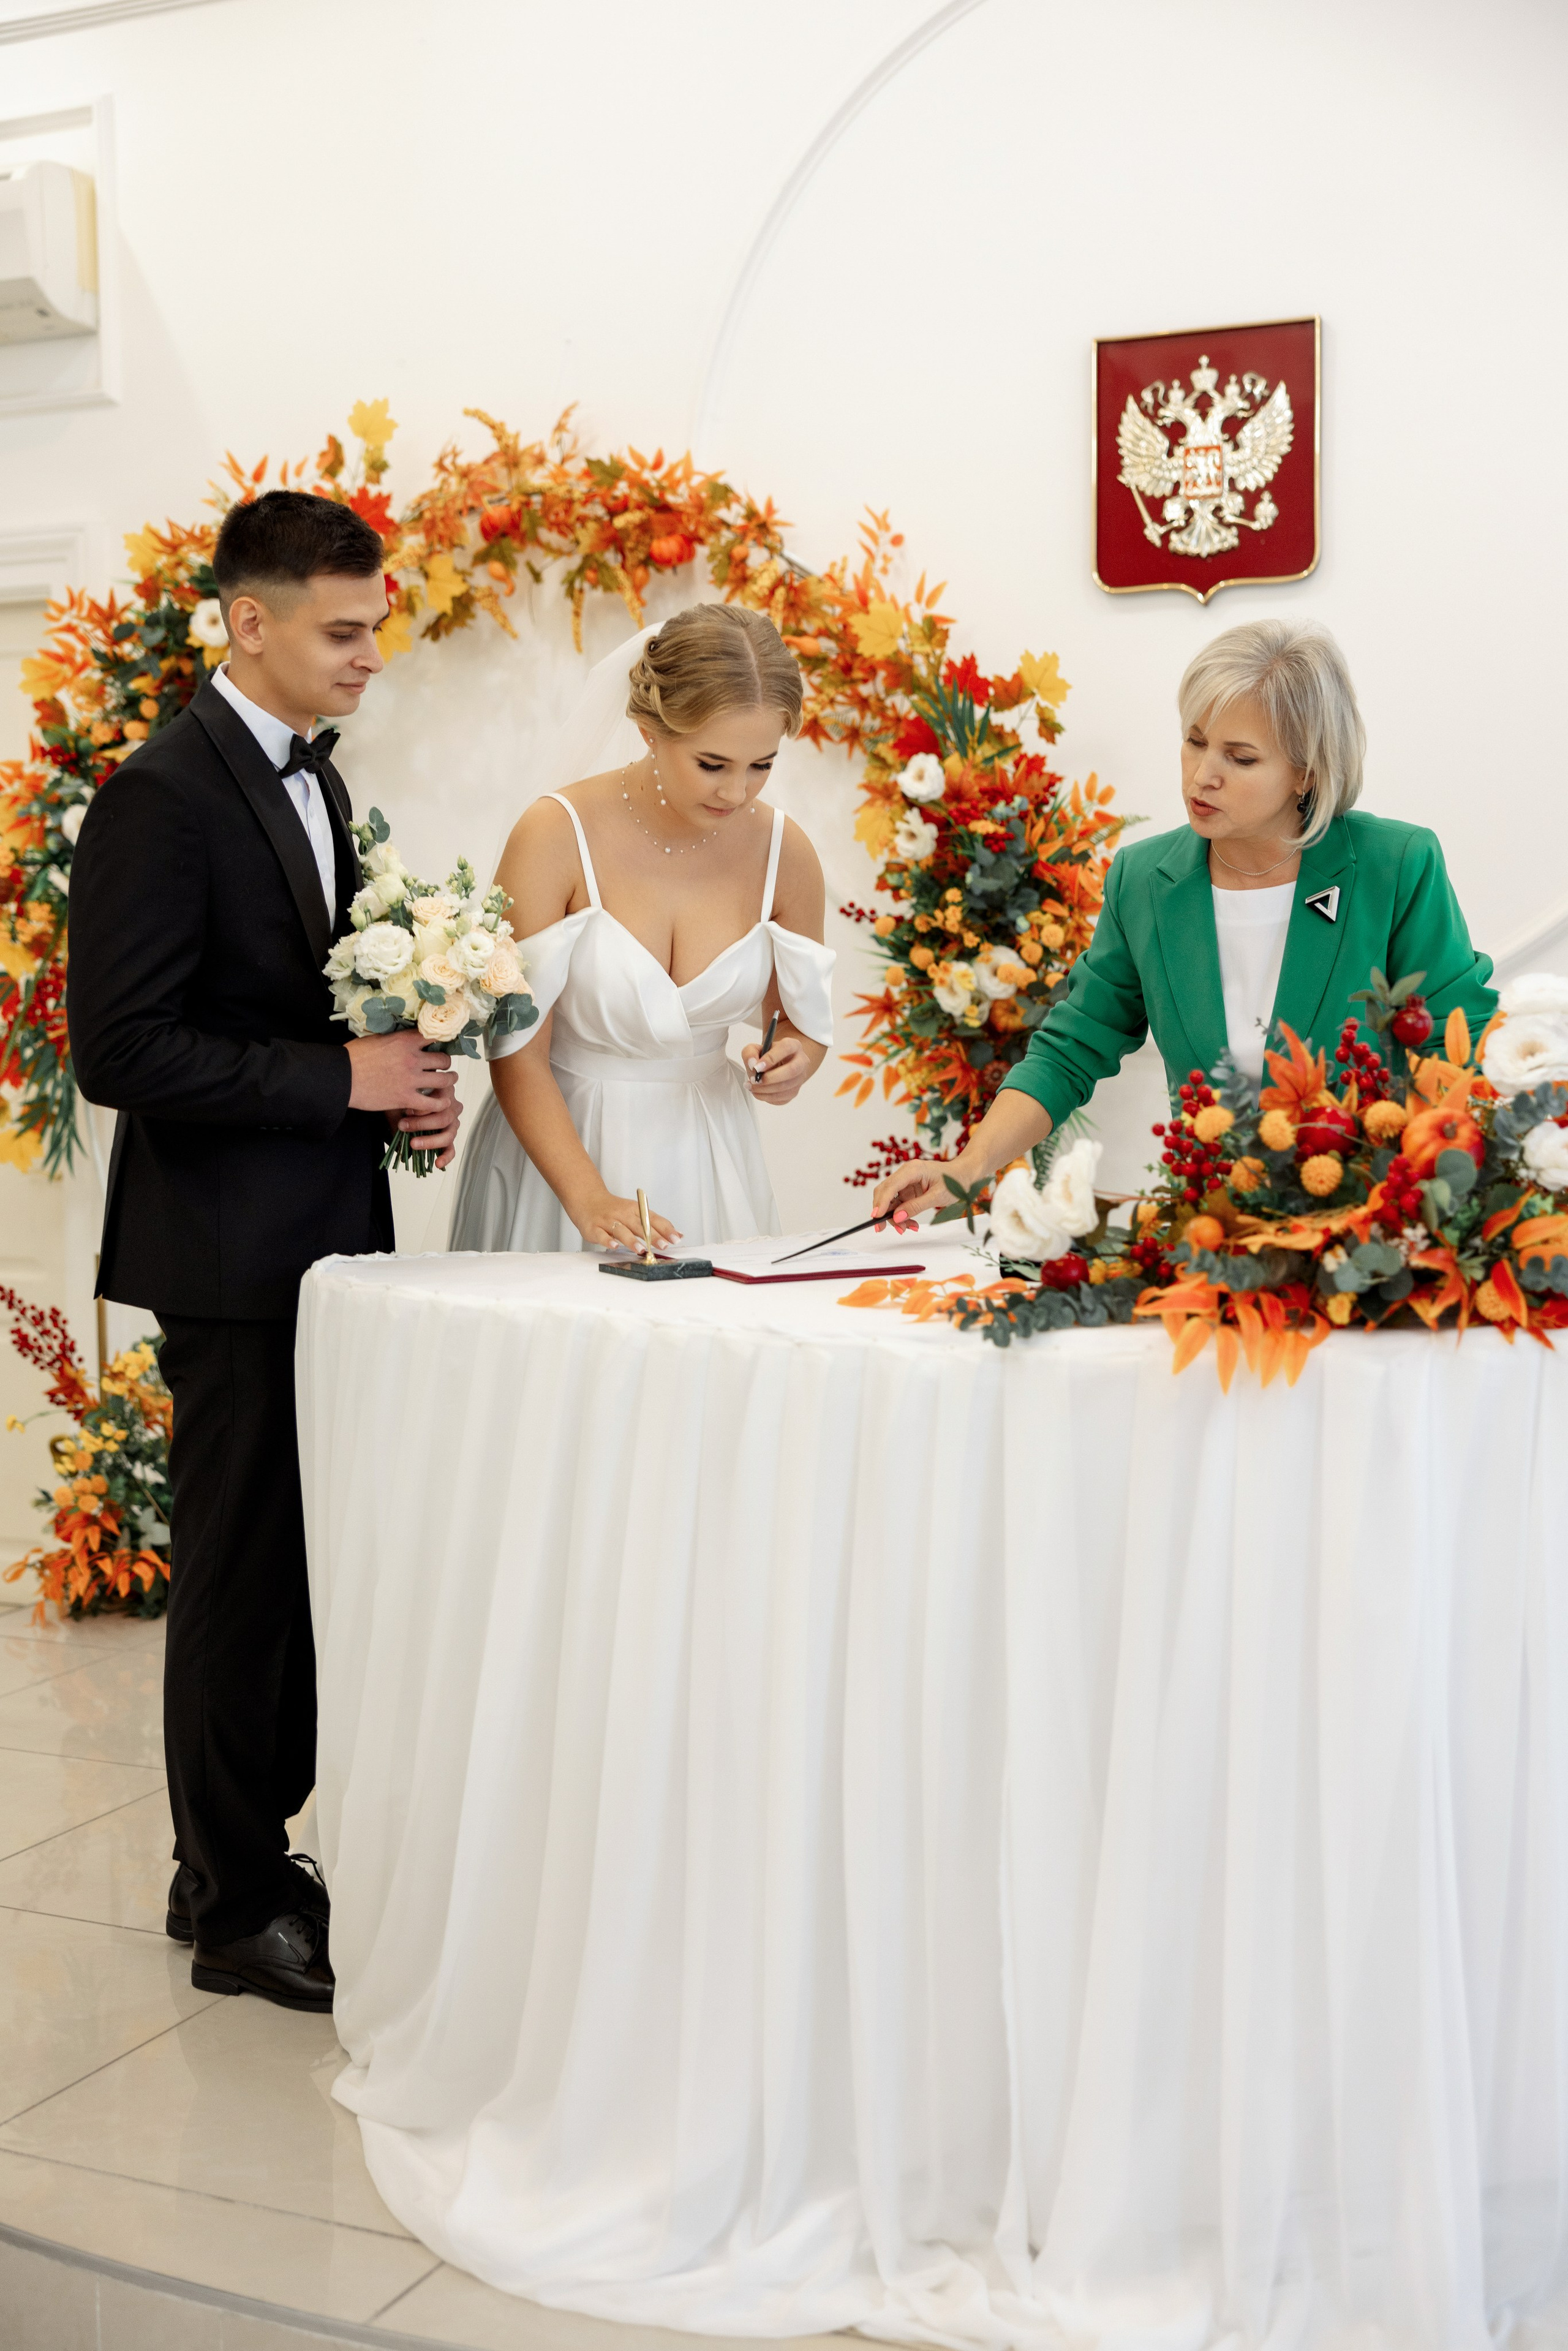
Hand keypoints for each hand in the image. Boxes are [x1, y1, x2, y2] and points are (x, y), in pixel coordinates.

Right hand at [348, 1032, 460, 1169]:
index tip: (440, 1045)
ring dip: (449, 1081)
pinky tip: (440, 1103)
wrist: (341, 1078)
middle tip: (444, 1067)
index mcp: (404, 1040)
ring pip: (444, 1080)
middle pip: (444, 1059)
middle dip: (445, 1063)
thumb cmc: (353, 1057)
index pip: (434, 1036)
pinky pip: (433, 1103)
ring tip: (449, 1081)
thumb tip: (403, 1036)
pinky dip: (439, 1104)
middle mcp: (412, 1058)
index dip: (440, 1041)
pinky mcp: (406, 1098)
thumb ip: (394, 1038)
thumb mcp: (375, 1038)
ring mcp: (411, 1079)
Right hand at [570, 1189, 681, 1252]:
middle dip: (653, 1236)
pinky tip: (614, 1246)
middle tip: (663, 1245)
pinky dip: (607, 1241)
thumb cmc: (615, 1210)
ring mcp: (608, 1221)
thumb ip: (656, 1224)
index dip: (665, 1229)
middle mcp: (623, 1214)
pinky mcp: (594, 1229)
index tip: (676, 1238)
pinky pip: (601, 1235)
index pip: (653, 1218)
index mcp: (635, 1209)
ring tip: (641, 1249)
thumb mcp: (636, 1213)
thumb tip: (678, 1234)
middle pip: (640, 1225)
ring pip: (621, 1230)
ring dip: (632, 1240)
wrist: (588, 1200)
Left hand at [742, 1033, 811, 1103]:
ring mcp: (800, 1078)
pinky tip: (757, 1092)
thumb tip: (752, 1065)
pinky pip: (782, 1098)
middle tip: (754, 1080)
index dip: (771, 1058)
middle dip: (770, 1078)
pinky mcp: (795, 1092)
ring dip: (765, 1089)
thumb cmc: (767, 1057)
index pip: (786, 1048)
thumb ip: (750, 1053)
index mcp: (793, 1046)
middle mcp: (801, 1061)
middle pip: (791, 1071)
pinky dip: (766, 1097)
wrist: (776, 1066)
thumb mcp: (755, 1049)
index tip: (756, 1067)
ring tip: (751, 1086)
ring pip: (786, 1087)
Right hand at [871, 1155, 975, 1223]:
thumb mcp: (937, 1196)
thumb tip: (897, 1217)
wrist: (965, 1175)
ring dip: (895, 1216)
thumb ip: (916, 1206)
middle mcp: (906, 1173)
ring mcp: (906, 1181)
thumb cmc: (955, 1181)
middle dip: (884, 1212)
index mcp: (912, 1170)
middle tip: (883, 1229)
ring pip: (891, 1200)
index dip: (881, 1202)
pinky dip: (903, 1215)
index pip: (890, 1186)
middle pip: (885, 1192)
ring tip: (907, 1229)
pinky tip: (911, 1224)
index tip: (876, 1217)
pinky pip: (899, 1203)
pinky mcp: (909, 1189)